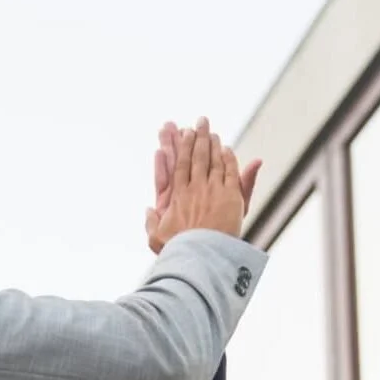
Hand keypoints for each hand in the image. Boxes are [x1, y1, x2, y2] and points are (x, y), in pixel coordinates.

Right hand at [145, 119, 261, 253]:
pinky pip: (230, 172)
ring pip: (213, 161)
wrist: (202, 258)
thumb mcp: (156, 239)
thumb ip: (151, 222)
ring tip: (212, 131)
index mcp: (177, 197)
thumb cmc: (178, 252)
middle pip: (197, 157)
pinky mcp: (231, 196)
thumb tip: (148, 208)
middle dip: (199, 137)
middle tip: (200, 121)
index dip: (182, 147)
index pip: (180, 165)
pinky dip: (229, 159)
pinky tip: (227, 149)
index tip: (184, 133)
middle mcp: (194, 189)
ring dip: (213, 144)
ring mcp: (213, 191)